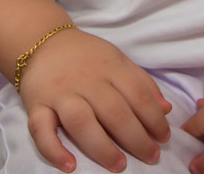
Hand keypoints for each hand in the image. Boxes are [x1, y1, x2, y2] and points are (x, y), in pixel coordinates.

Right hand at [19, 28, 171, 172]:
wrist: (42, 42)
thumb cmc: (86, 56)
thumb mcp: (117, 59)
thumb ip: (142, 83)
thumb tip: (166, 110)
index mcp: (109, 67)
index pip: (138, 95)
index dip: (154, 119)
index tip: (163, 138)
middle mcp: (85, 80)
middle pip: (114, 112)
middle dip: (136, 138)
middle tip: (151, 156)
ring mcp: (60, 93)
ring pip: (81, 122)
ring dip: (102, 147)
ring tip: (119, 165)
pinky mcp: (36, 105)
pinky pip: (41, 129)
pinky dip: (54, 150)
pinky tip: (70, 166)